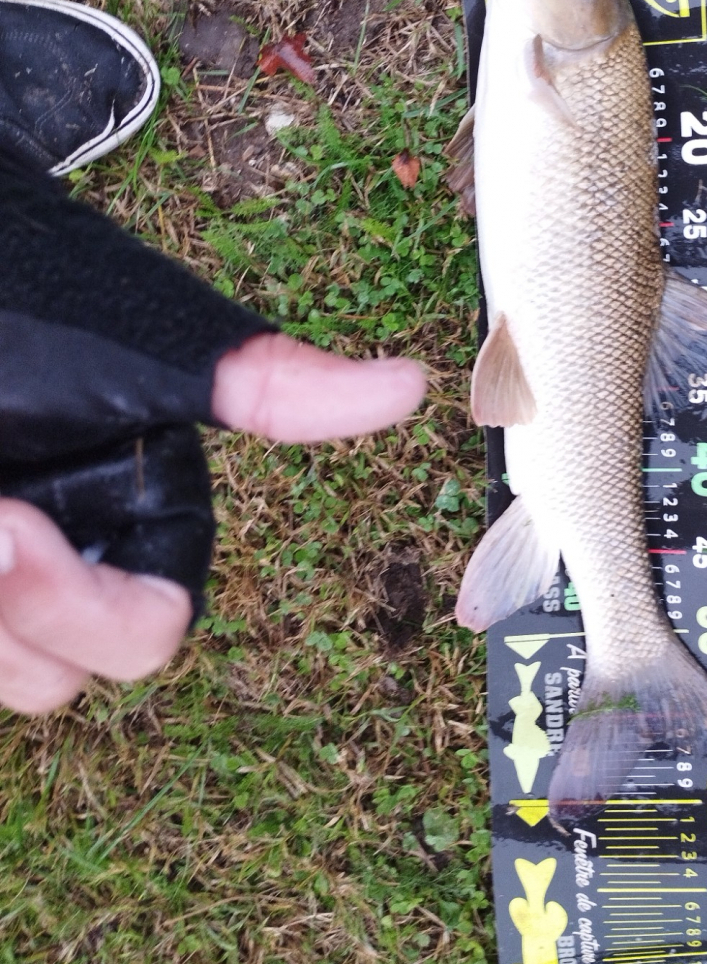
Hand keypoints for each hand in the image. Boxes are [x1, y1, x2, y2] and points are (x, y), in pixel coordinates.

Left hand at [0, 333, 424, 713]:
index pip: (145, 632)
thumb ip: (268, 386)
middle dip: (7, 606)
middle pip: (54, 674)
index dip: (79, 607)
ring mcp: (8, 558)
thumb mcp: (137, 352)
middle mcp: (76, 553)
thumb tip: (410, 387)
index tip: (9, 530)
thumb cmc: (21, 288)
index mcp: (145, 518)